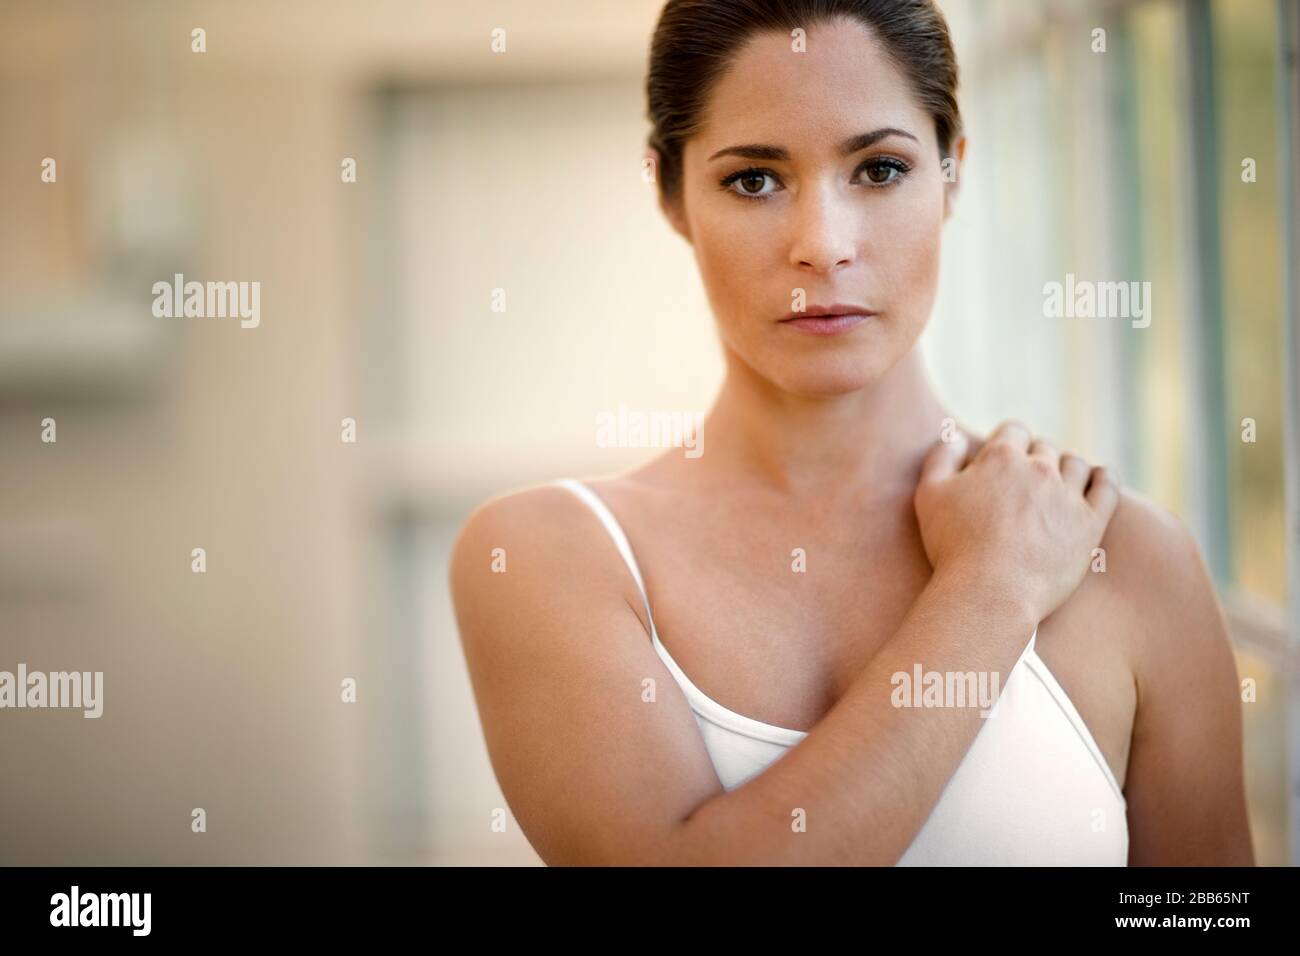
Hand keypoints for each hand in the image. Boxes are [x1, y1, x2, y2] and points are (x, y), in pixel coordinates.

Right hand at [913, 420, 1120, 622]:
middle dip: (1033, 459)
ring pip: (1076, 464)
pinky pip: (1107, 487)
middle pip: (1044, 448)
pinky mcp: (1090, 523)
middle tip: (1023, 484)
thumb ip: (941, 457)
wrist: (990, 593)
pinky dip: (1103, 478)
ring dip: (1066, 468)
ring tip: (1056, 486)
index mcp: (1001, 457)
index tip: (1001, 463)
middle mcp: (1039, 468)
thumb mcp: (929, 495)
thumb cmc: (953, 546)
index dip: (1006, 444)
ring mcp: (1068, 495)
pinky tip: (1097, 480)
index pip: (1013, 431)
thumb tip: (958, 438)